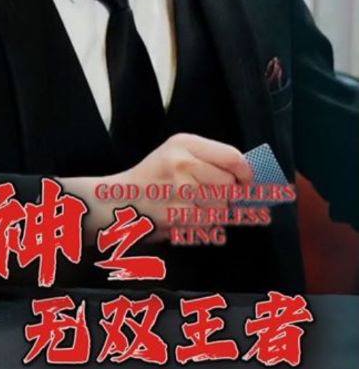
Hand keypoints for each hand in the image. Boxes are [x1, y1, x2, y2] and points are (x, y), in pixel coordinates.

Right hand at [114, 133, 252, 239]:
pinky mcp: (176, 214)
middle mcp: (181, 162)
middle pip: (229, 184)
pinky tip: (185, 216)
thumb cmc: (153, 177)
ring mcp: (179, 189)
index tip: (246, 182)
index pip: (232, 157)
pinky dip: (201, 224)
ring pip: (221, 206)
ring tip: (192, 206)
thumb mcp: (176, 154)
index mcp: (183, 143)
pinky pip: (207, 223)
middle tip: (210, 197)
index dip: (246, 173)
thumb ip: (209, 159)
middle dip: (226, 196)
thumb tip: (248, 178)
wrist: (119, 200)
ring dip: (213, 212)